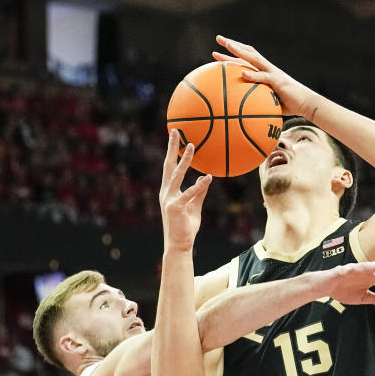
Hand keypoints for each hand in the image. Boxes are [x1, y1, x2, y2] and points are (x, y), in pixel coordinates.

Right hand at [161, 128, 211, 250]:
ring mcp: (169, 199)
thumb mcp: (194, 206)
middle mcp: (166, 192)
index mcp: (169, 191)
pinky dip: (198, 185)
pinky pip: (189, 194)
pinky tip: (207, 177)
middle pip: (168, 165)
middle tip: (175, 131)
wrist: (179, 245)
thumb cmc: (185, 227)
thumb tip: (205, 178)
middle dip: (171, 148)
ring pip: (177, 175)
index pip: (170, 167)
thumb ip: (199, 192)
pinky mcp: (176, 208)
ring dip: (184, 160)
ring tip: (191, 146)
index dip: (172, 151)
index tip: (175, 136)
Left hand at [212, 35, 318, 117]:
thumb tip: (239, 113)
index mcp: (265, 72)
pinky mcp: (278, 81)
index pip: (246, 59)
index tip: (216, 53)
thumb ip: (256, 102)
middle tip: (218, 38)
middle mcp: (268, 68)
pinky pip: (263, 76)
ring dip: (240, 51)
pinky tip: (241, 73)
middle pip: (248, 52)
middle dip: (233, 45)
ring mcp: (273, 73)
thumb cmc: (289, 105)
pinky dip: (252, 74)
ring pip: (254, 58)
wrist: (307, 104)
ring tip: (228, 46)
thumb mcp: (269, 102)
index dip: (232, 54)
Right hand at [320, 260, 374, 306]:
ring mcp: (353, 270)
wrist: (325, 287)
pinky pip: (347, 270)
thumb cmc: (343, 290)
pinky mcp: (341, 271)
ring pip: (366, 266)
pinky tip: (355, 271)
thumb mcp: (363, 298)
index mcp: (370, 278)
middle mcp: (364, 272)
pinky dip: (352, 270)